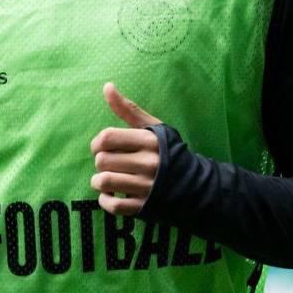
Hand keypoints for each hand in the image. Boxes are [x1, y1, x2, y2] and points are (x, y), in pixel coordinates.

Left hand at [90, 83, 162, 216]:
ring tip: (107, 180)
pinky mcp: (144, 206)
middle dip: (100, 162)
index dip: (97, 142)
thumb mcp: (153, 127)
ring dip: (99, 182)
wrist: (195, 185)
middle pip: (102, 160)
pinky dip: (106, 201)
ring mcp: (147, 187)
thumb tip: (107, 86)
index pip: (107, 138)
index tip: (102, 147)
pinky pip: (114, 206)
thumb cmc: (167, 151)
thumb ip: (128, 109)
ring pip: (105, 182)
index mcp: (148, 141)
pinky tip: (111, 195)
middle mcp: (148, 163)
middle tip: (108, 163)